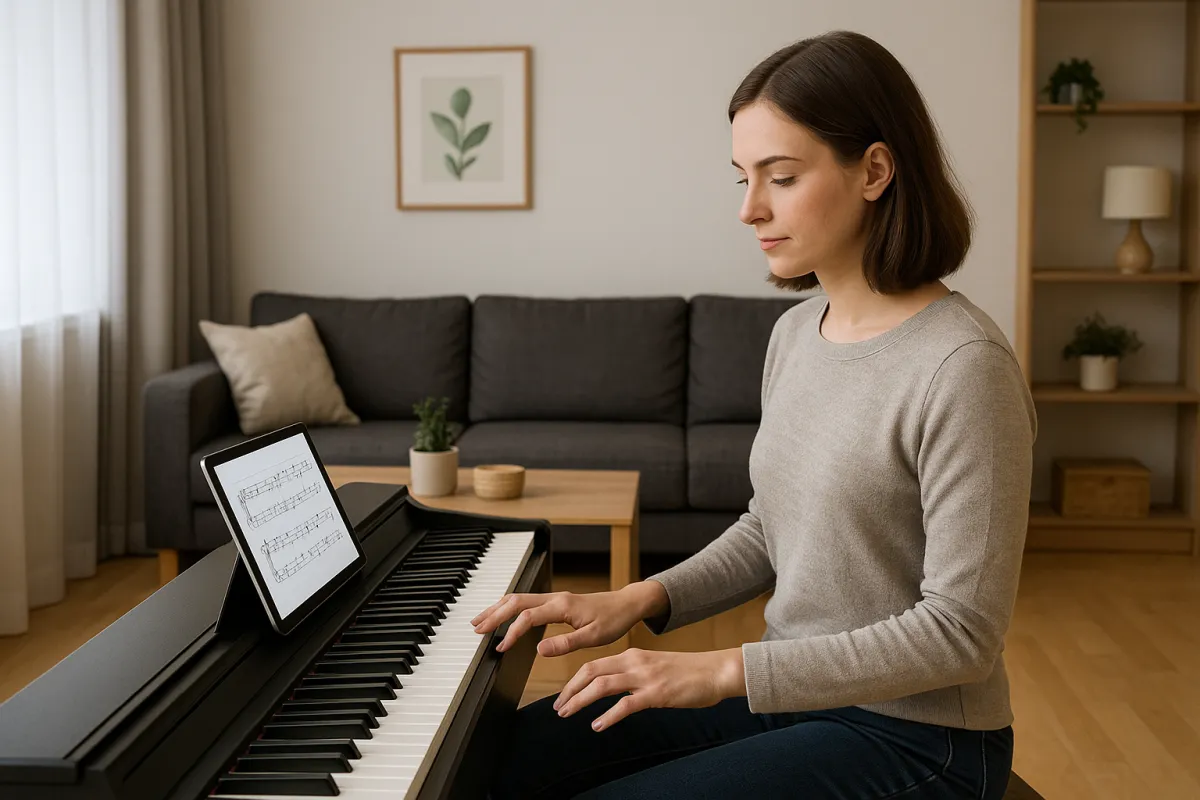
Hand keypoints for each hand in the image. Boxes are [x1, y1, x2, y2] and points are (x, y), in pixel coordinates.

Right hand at [470, 580, 668, 656]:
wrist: (627, 604)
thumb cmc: (614, 620)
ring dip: (498, 609)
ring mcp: (554, 598)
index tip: (500, 648)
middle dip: (494, 614)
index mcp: (563, 606)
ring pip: (519, 599)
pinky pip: (527, 602)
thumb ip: (567, 643)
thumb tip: (540, 650)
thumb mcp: (595, 637)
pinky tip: (503, 616)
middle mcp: (555, 598)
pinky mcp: (556, 602)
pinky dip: (509, 608)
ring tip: (481, 622)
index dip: (511, 632)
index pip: (527, 617)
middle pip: (516, 601)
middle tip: (476, 629)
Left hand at [553, 647, 745, 730]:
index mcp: (633, 656)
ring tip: (567, 714)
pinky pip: (626, 704)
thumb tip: (618, 690)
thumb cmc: (689, 672)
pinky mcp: (657, 693)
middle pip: (591, 671)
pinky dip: (609, 716)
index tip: (564, 695)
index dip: (574, 680)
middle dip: (570, 689)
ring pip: (602, 685)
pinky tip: (598, 725)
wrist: (717, 670)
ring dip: (580, 700)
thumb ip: (635, 674)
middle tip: (558, 706)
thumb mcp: (656, 667)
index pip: (594, 665)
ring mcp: (645, 677)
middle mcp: (635, 663)